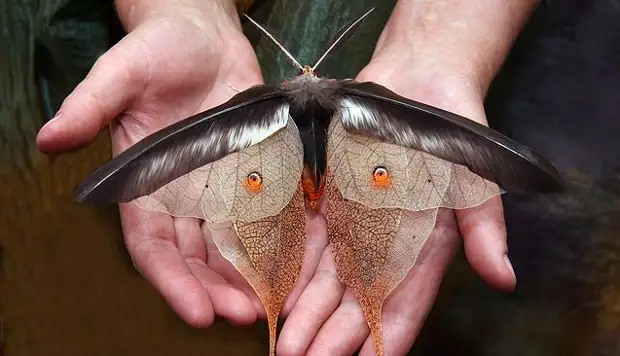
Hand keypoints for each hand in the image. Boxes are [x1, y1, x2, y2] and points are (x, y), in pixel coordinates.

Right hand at [36, 1, 325, 329]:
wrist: (203, 34)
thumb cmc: (157, 48)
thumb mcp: (121, 72)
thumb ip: (91, 106)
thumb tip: (49, 139)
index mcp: (146, 183)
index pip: (153, 246)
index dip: (171, 281)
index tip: (196, 313)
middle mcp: (182, 194)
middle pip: (197, 256)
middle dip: (217, 289)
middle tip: (246, 315)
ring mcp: (218, 185)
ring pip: (231, 243)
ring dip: (248, 274)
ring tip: (272, 300)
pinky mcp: (250, 169)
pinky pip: (263, 211)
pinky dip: (275, 238)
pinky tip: (294, 260)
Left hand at [276, 39, 516, 355]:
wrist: (418, 83)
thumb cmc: (452, 134)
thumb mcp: (473, 175)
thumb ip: (485, 227)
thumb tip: (504, 278)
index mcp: (424, 249)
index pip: (404, 305)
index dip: (386, 338)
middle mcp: (386, 245)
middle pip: (357, 301)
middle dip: (333, 336)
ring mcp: (356, 225)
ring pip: (328, 280)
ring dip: (308, 313)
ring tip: (289, 344)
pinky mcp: (330, 202)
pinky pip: (309, 243)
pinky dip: (294, 270)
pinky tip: (278, 296)